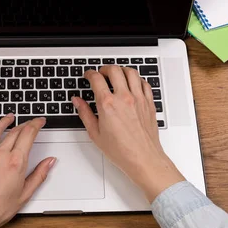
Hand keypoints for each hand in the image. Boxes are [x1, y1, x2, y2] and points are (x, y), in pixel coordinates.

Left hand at [0, 114, 55, 227]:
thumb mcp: (24, 195)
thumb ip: (39, 175)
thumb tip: (49, 162)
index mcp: (15, 163)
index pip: (28, 134)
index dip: (36, 124)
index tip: (40, 121)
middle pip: (14, 131)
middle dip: (25, 123)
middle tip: (30, 122)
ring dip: (5, 121)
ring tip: (10, 117)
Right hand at [72, 66, 183, 201]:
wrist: (143, 159)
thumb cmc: (121, 151)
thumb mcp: (95, 133)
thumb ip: (85, 113)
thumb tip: (78, 101)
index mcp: (108, 104)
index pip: (96, 78)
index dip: (90, 73)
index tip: (88, 75)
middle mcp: (124, 98)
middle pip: (114, 70)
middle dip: (105, 68)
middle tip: (101, 73)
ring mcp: (138, 99)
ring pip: (131, 72)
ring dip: (121, 70)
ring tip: (116, 75)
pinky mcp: (149, 103)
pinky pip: (144, 83)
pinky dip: (136, 79)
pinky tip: (132, 84)